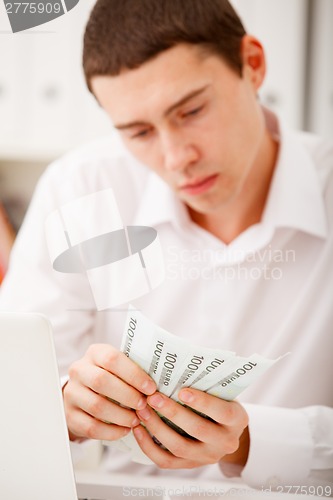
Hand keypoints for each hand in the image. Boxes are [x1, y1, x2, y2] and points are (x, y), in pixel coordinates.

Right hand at [63, 344, 155, 441]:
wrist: (83, 393)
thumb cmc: (110, 378)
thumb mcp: (118, 368)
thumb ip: (134, 371)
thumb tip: (159, 384)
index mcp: (94, 353)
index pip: (112, 358)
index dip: (133, 374)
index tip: (150, 388)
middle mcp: (79, 370)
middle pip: (102, 381)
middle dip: (127, 395)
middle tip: (144, 405)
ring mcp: (71, 393)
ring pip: (96, 406)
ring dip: (121, 415)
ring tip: (136, 420)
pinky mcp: (70, 416)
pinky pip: (91, 427)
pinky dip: (111, 431)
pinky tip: (124, 430)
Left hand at [133, 388, 248, 468]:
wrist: (224, 431)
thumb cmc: (219, 402)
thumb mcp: (222, 393)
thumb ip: (206, 385)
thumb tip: (176, 368)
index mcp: (237, 419)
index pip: (222, 412)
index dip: (202, 402)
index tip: (182, 391)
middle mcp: (225, 442)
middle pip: (197, 429)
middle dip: (172, 412)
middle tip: (153, 397)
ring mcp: (207, 457)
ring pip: (179, 447)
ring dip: (157, 427)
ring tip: (142, 410)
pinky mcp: (189, 465)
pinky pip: (166, 460)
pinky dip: (149, 446)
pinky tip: (138, 429)